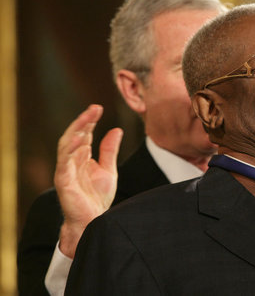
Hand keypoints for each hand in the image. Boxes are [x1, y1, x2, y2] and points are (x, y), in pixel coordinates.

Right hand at [55, 105, 122, 257]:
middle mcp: (72, 160)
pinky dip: (70, 149)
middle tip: (94, 108)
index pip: (84, 134)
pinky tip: (79, 139)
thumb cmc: (97, 197)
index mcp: (82, 157)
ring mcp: (66, 170)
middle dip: (83, 121)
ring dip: (76, 130)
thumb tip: (116, 130)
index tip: (98, 108)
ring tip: (87, 118)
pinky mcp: (63, 180)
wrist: (93, 220)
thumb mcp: (108, 170)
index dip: (90, 121)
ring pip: (66, 145)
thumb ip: (110, 151)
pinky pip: (64, 162)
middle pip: (75, 135)